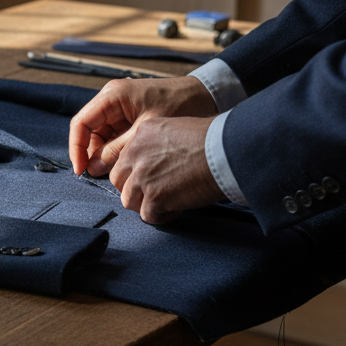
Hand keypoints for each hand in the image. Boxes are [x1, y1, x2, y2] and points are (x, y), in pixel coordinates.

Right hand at [69, 76, 216, 175]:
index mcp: (112, 96)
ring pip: (101, 136)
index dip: (77, 148)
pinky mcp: (129, 116)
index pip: (81, 123)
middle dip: (91, 154)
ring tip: (114, 171)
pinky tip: (124, 163)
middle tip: (99, 175)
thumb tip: (93, 168)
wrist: (206, 96)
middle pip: (89, 131)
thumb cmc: (179, 105)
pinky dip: (116, 151)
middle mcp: (112, 100)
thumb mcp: (145, 132)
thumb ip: (117, 150)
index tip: (81, 170)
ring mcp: (120, 108)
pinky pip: (114, 136)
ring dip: (104, 154)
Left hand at [108, 116, 223, 222]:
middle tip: (154, 193)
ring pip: (129, 201)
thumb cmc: (212, 139)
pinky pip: (148, 215)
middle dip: (134, 190)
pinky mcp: (155, 197)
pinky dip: (162, 216)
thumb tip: (157, 164)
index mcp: (140, 135)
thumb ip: (158, 145)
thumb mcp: (176, 129)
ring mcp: (143, 177)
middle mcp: (136, 154)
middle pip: (119, 181)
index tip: (150, 178)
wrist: (226, 150)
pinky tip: (177, 208)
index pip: (124, 160)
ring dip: (147, 205)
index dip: (136, 173)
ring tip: (168, 202)